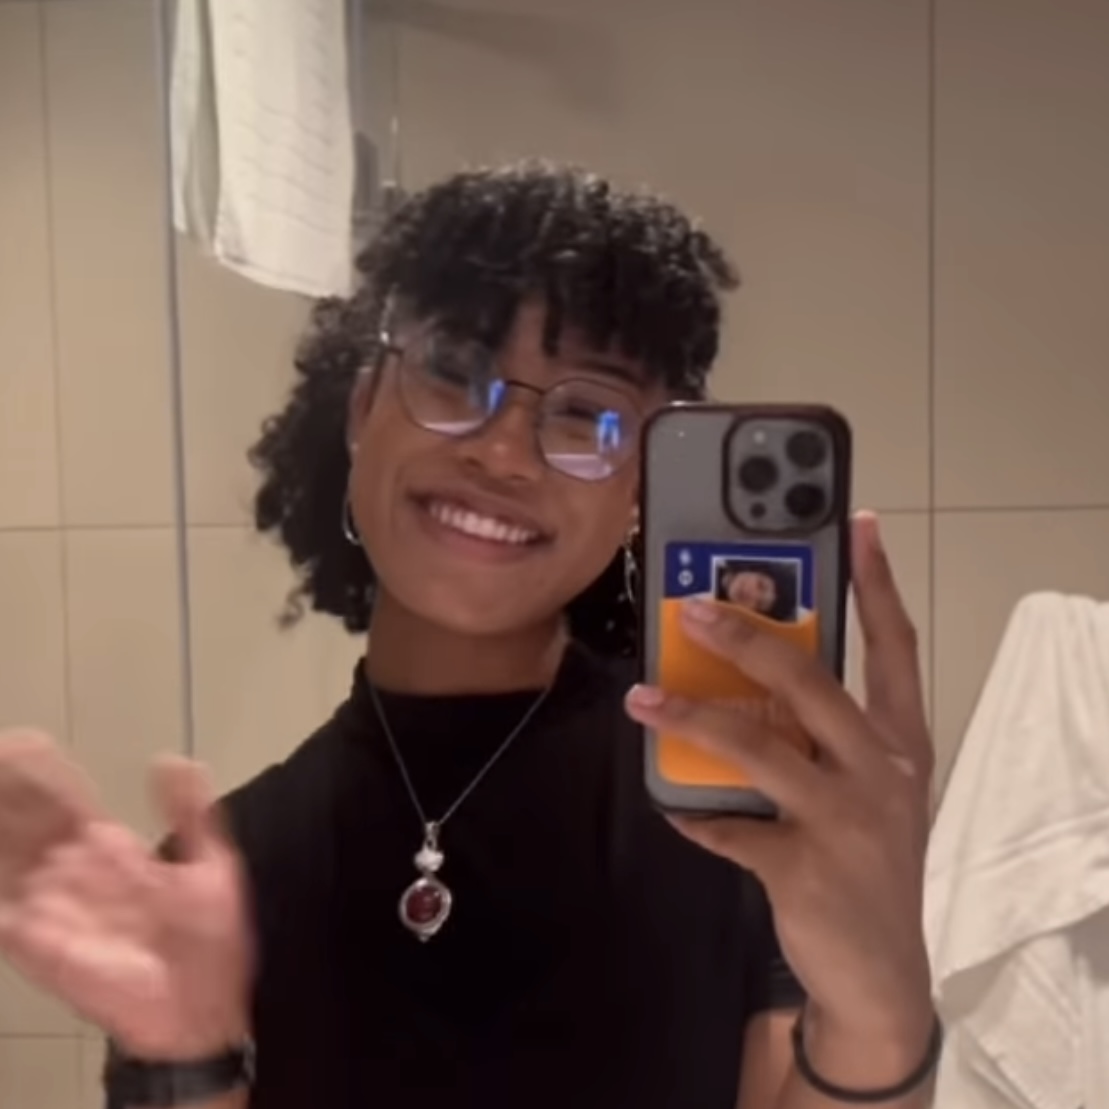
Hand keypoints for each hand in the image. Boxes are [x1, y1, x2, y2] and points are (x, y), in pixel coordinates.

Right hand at [0, 733, 252, 1059]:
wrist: (203, 1009)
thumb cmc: (209, 938)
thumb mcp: (212, 867)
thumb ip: (190, 813)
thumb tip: (169, 758)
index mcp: (113, 851)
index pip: (69, 803)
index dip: (46, 774)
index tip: (23, 741)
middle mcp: (75, 874)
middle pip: (29, 827)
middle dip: (9, 797)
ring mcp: (55, 911)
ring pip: (10, 865)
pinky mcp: (43, 951)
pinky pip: (6, 922)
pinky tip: (4, 897)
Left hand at [625, 512, 932, 1034]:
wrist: (881, 974)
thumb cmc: (867, 859)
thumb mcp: (867, 787)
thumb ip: (823, 734)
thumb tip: (745, 677)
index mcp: (900, 740)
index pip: (894, 646)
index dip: (877, 583)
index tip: (858, 524)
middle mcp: (882, 769)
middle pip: (811, 684)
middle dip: (750, 639)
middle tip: (695, 607)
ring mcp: (847, 819)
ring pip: (758, 748)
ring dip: (693, 718)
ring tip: (643, 698)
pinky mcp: (805, 866)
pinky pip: (730, 828)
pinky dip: (697, 816)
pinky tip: (673, 808)